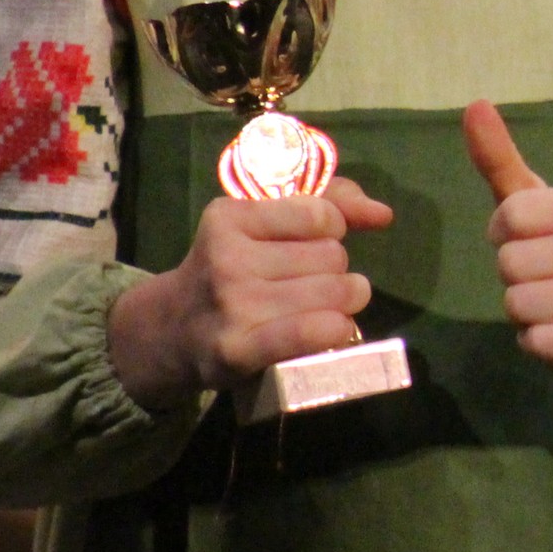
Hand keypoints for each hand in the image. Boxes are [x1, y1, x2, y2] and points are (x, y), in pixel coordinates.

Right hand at [106, 177, 393, 411]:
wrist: (170, 332)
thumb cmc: (232, 268)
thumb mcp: (264, 222)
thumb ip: (329, 201)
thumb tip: (382, 214)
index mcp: (230, 217)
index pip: (322, 215)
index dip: (331, 230)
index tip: (312, 243)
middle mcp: (226, 259)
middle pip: (333, 257)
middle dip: (334, 271)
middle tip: (307, 286)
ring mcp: (231, 305)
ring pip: (335, 293)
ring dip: (341, 304)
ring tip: (318, 310)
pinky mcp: (237, 349)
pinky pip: (311, 331)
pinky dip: (334, 329)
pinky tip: (332, 330)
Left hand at [466, 102, 552, 407]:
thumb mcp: (536, 205)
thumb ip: (499, 158)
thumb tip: (474, 103)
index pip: (511, 216)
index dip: (504, 234)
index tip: (530, 240)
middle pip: (510, 263)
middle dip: (514, 276)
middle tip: (544, 278)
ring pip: (518, 303)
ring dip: (522, 311)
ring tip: (552, 305)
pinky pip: (536, 340)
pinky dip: (536, 340)